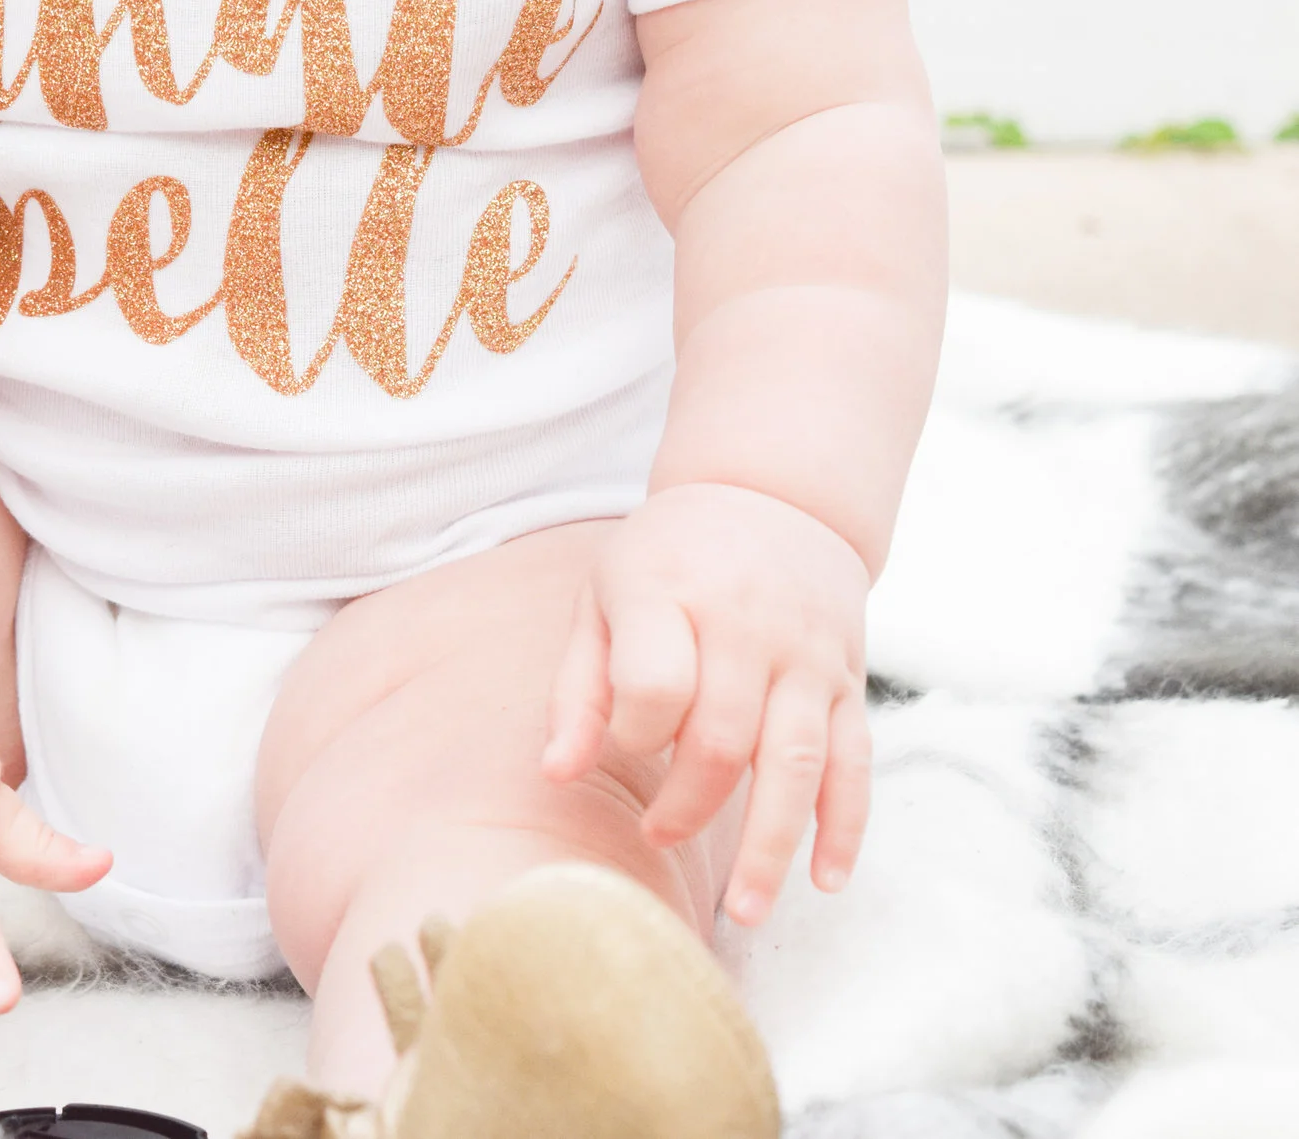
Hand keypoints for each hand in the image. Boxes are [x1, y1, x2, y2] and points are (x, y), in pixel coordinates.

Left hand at [542, 484, 872, 925]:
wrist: (773, 496)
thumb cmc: (667, 559)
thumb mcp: (602, 596)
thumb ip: (577, 687)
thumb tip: (554, 775)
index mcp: (670, 595)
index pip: (656, 686)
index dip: (637, 732)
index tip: (626, 743)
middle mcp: (747, 626)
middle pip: (722, 739)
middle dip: (688, 805)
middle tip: (655, 838)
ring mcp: (807, 656)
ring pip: (794, 763)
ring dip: (770, 844)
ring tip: (745, 911)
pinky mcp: (848, 680)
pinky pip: (854, 762)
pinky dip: (845, 825)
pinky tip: (827, 880)